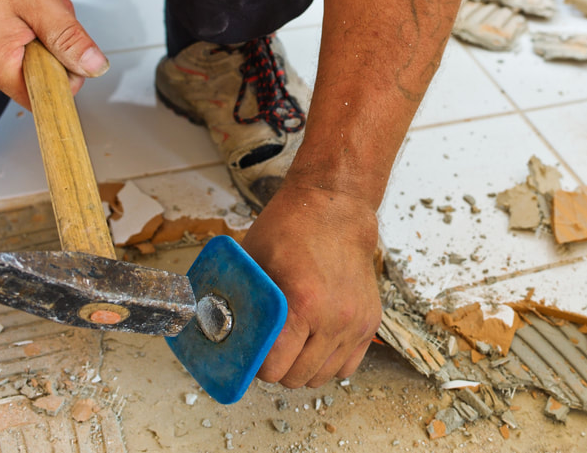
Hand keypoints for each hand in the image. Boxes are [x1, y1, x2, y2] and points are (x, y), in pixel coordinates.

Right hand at [0, 0, 107, 107]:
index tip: (68, 41)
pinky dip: (35, 21)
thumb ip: (69, 39)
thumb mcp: (40, 2)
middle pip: (47, 72)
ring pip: (40, 53)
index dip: (69, 71)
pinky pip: (26, 42)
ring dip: (48, 26)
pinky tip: (25, 1)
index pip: (49, 95)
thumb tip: (95, 67)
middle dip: (58, 40)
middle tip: (45, 9)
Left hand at [240, 183, 383, 387]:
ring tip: (293, 346)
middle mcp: (335, 318)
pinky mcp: (370, 321)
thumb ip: (241, 300)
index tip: (252, 353)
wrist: (336, 209)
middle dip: (279, 369)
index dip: (257, 364)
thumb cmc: (292, 228)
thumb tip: (217, 330)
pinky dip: (330, 362)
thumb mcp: (253, 261)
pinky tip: (316, 343)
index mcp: (304, 303)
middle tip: (270, 350)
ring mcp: (355, 322)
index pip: (275, 367)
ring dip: (304, 368)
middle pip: (298, 378)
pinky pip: (348, 365)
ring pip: (324, 376)